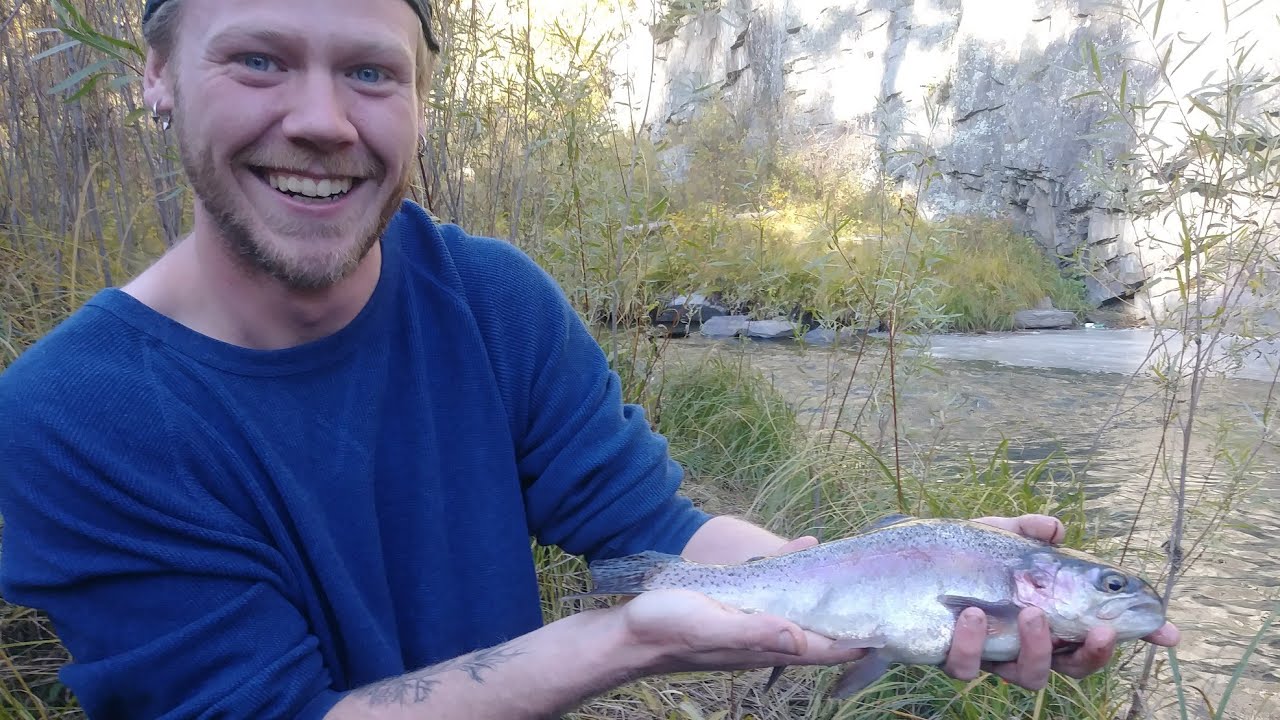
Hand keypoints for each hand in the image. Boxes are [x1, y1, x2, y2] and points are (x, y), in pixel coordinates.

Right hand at [614, 587, 871, 677]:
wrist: (628, 632)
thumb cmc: (667, 628)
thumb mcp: (711, 625)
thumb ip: (756, 632)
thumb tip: (801, 636)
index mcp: (766, 644)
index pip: (825, 648)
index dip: (859, 639)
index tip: (890, 624)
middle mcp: (766, 638)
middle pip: (819, 633)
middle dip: (850, 619)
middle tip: (882, 593)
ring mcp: (752, 626)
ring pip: (800, 615)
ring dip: (826, 601)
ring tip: (853, 578)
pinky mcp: (737, 611)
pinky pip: (776, 598)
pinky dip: (794, 581)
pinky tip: (801, 558)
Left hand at [941, 514, 1181, 688]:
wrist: (885, 571)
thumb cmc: (947, 555)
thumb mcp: (989, 535)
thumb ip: (1023, 531)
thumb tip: (1056, 529)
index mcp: (1044, 613)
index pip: (1096, 629)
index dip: (1136, 633)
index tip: (1169, 633)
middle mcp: (1021, 641)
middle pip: (1073, 666)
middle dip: (1093, 655)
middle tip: (1098, 632)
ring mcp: (989, 655)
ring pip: (1029, 676)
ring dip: (1036, 647)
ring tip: (1029, 613)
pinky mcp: (951, 659)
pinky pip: (969, 666)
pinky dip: (975, 642)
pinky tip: (973, 615)